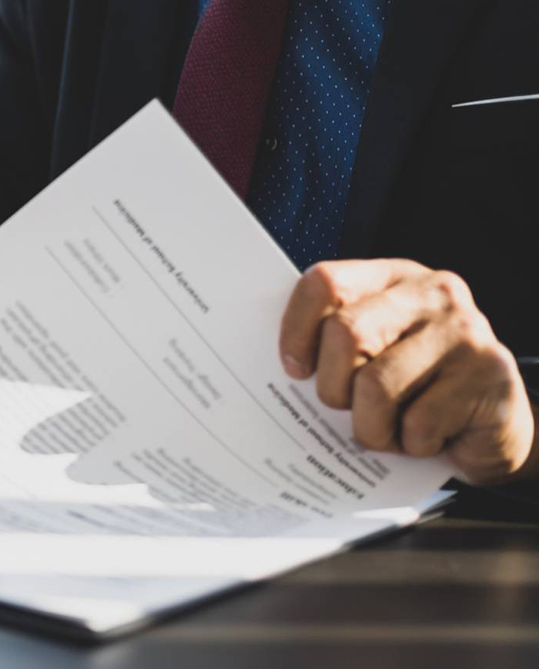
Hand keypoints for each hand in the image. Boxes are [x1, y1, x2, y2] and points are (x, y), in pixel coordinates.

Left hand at [279, 259, 537, 484]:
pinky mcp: (490, 375)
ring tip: (385, 431)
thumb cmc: (414, 388)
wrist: (494, 425)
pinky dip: (409, 445)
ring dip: (370, 428)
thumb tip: (279, 369)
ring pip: (376, 386)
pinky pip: (417, 424)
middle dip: (332, 387)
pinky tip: (424, 440)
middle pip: (347, 333)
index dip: (296, 329)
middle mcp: (432, 293)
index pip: (326, 283)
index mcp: (392, 278)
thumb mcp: (373, 353)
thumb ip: (333, 344)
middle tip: (345, 408)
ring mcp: (465, 332)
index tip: (294, 369)